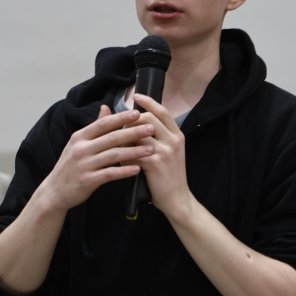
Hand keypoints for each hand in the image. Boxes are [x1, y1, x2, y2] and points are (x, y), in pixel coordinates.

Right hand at [41, 105, 155, 210]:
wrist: (55, 192)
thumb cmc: (71, 166)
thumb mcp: (78, 144)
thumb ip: (94, 127)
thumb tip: (106, 107)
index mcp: (80, 137)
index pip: (103, 123)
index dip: (120, 118)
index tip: (137, 113)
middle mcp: (81, 149)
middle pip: (111, 138)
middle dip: (133, 132)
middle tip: (151, 128)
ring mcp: (83, 165)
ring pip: (113, 155)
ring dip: (134, 151)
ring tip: (150, 149)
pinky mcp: (87, 181)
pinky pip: (109, 174)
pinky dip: (124, 171)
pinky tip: (137, 169)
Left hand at [124, 94, 191, 218]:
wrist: (177, 199)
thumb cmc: (169, 176)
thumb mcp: (170, 152)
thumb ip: (158, 136)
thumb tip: (139, 120)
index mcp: (177, 135)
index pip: (162, 111)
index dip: (148, 101)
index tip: (136, 96)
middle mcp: (173, 140)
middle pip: (148, 118)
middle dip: (131, 121)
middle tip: (121, 127)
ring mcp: (165, 151)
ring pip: (137, 135)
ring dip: (125, 139)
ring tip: (119, 146)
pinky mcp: (155, 163)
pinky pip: (132, 153)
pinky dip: (124, 157)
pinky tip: (121, 162)